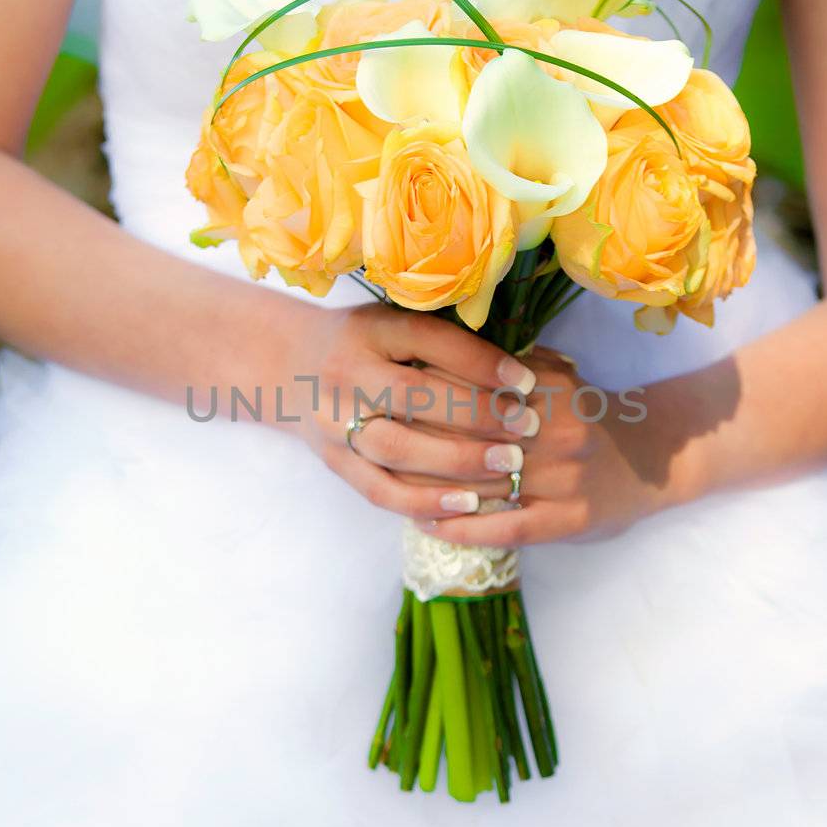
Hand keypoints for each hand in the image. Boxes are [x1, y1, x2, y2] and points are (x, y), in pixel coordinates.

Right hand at [276, 299, 539, 520]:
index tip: (526, 380)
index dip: (480, 361)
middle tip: (527, 427)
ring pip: (396, 447)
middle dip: (475, 413)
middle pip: (412, 395)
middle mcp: (346, 371)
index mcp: (369, 329)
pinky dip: (425, 500)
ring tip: (510, 467)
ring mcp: (334, 420)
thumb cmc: (365, 343)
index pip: (428, 341)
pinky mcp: (334, 461)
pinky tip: (467, 504)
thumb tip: (539, 359)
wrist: (287, 366)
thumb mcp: (396, 322)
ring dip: (457, 460)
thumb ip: (450, 339)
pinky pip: (379, 488)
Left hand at [410, 344, 697, 548]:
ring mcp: (566, 478)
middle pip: (473, 435)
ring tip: (388, 483)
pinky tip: (426, 524)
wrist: (646, 464)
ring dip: (431, 487)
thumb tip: (436, 341)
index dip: (426, 390)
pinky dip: (461, 528)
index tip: (385, 393)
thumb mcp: (553, 375)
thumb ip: (504, 363)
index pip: (475, 387)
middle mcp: (560, 431)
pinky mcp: (568, 520)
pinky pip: (504, 526)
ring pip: (484, 483)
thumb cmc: (581, 415)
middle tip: (373, 439)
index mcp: (549, 387)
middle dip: (419, 437)